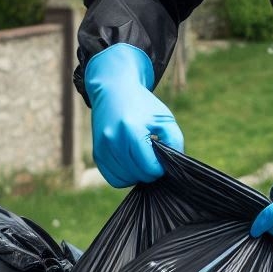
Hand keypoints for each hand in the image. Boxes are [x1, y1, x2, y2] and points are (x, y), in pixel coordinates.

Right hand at [84, 44, 182, 186]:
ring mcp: (102, 148)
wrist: (114, 92)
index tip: (164, 158)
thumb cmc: (143, 105)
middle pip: (138, 175)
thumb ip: (175, 141)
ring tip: (143, 158)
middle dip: (151, 171)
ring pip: (125, 179)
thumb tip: (174, 165)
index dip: (161, 167)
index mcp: (132, 130)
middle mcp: (113, 140)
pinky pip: (113, 178)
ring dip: (138, 174)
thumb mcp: (165, 118)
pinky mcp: (97, 154)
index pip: (150, 167)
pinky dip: (125, 176)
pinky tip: (133, 163)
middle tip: (155, 158)